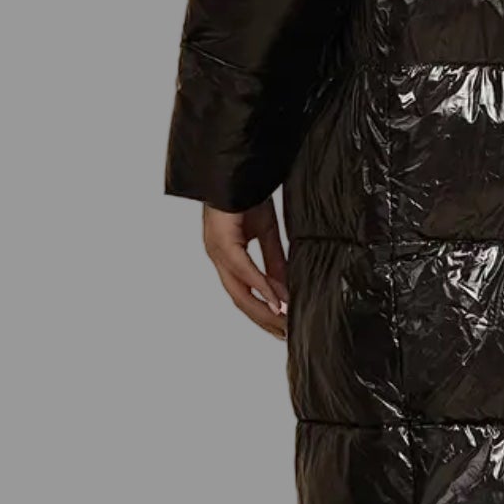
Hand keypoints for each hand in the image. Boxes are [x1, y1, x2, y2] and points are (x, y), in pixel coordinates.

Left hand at [202, 199, 288, 338]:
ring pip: (239, 291)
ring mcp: (218, 251)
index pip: (244, 294)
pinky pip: (244, 270)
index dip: (262, 314)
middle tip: (285, 334)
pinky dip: (261, 286)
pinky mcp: (223, 241)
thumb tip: (286, 289)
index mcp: (228, 257)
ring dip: (264, 309)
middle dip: (263, 320)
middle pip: (240, 299)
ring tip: (284, 322)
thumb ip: (275, 262)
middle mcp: (219, 258)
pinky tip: (277, 299)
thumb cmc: (247, 194)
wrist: (237, 168)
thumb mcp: (268, 232)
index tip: (282, 329)